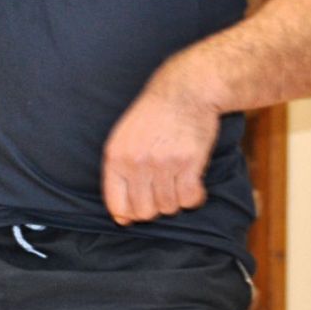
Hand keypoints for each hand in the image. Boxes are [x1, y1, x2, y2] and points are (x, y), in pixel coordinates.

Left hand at [100, 62, 222, 224]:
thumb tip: (121, 218)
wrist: (185, 91)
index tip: (142, 207)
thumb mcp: (124, 138)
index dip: (130, 214)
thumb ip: (120, 175)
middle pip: (144, 212)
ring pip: (169, 207)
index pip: (117, 206)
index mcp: (115, 157)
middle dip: (156, 207)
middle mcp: (136, 162)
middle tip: (164, 190)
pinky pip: (189, 199)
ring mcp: (162, 163)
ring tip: (179, 179)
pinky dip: (194, 197)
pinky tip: (194, 182)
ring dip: (176, 199)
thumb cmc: (154, 117)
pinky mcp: (188, 162)